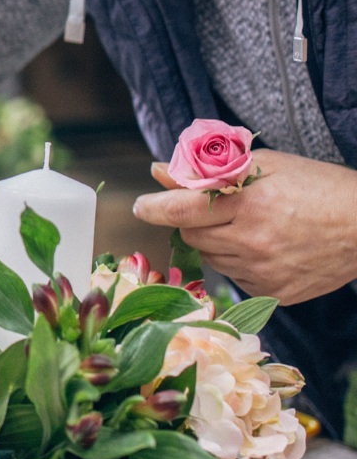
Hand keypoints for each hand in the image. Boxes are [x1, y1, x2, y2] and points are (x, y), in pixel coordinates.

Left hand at [132, 149, 356, 302]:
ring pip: (211, 259)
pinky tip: (266, 246)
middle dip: (193, 223)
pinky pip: (235, 277)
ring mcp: (262, 271)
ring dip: (217, 242)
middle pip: (192, 237)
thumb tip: (160, 172)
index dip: (154, 208)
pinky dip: (239, 261)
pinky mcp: (273, 293)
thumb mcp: (268, 166)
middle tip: (213, 210)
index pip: (180, 210)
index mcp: (250, 203)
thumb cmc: (317, 187)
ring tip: (249, 226)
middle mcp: (253, 241)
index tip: (142, 205)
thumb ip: (209, 171)